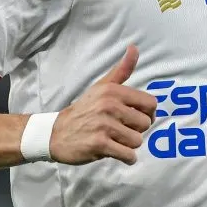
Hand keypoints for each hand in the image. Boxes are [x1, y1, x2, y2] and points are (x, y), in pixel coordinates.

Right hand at [49, 45, 157, 165]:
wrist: (57, 132)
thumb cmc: (84, 109)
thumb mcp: (102, 86)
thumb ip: (122, 70)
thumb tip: (134, 48)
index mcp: (113, 91)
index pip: (150, 104)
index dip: (147, 113)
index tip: (135, 117)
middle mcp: (110, 106)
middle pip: (145, 124)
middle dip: (136, 130)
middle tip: (121, 130)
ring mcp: (104, 125)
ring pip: (137, 141)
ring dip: (129, 145)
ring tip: (116, 140)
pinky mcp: (99, 144)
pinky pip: (128, 155)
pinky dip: (126, 158)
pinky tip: (116, 152)